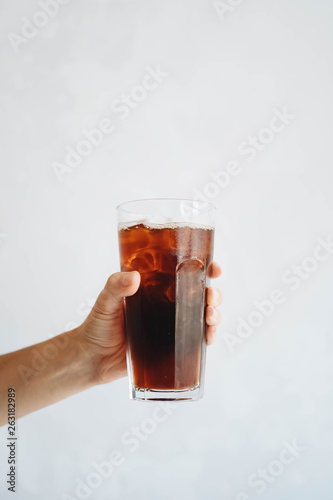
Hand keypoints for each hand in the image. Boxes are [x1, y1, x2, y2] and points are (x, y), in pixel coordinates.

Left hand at [78, 262, 222, 384]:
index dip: (203, 268)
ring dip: (213, 314)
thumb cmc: (98, 325)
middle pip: (200, 294)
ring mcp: (171, 326)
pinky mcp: (171, 347)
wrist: (92, 358)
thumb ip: (115, 286)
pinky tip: (209, 336)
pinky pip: (195, 341)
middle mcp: (167, 305)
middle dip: (213, 293)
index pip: (183, 273)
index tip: (213, 267)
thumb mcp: (105, 301)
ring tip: (211, 316)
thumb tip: (134, 277)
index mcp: (155, 288)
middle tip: (212, 296)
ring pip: (202, 316)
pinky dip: (207, 337)